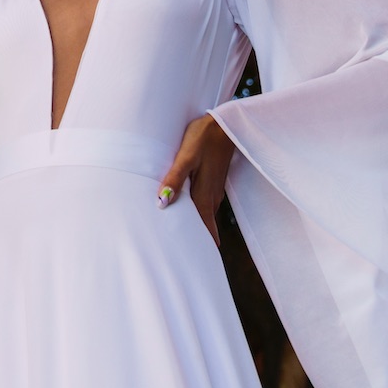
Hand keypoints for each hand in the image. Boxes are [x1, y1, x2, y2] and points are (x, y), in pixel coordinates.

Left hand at [156, 111, 236, 245]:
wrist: (225, 123)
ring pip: (206, 215)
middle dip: (199, 241)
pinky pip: (206, 203)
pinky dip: (200, 214)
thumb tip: (162, 203)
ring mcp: (215, 189)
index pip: (203, 228)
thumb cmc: (203, 137)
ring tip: (189, 241)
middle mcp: (212, 197)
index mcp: (204, 194)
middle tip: (189, 258)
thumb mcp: (186, 156)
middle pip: (205, 225)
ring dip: (199, 227)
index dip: (201, 246)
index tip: (199, 264)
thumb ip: (175, 179)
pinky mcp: (214, 181)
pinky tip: (192, 214)